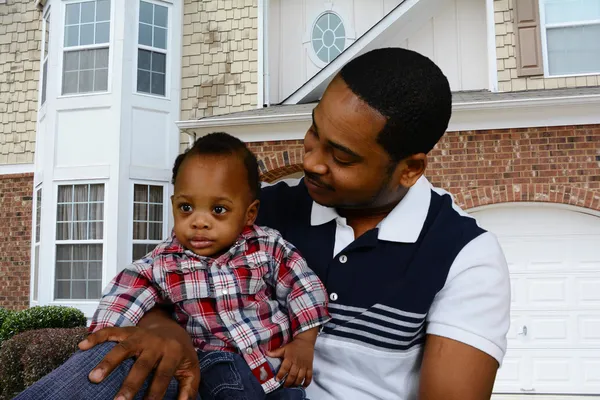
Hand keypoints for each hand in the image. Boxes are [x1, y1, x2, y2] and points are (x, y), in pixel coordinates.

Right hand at [79, 325, 199, 399]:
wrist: (175, 329)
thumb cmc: (181, 356)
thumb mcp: (191, 370)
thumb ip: (188, 389)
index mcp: (173, 352)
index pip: (163, 374)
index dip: (155, 391)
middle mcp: (156, 343)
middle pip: (142, 364)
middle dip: (130, 384)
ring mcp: (141, 335)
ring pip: (123, 348)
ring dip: (108, 362)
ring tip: (93, 377)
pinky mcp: (128, 330)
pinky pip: (111, 331)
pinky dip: (96, 337)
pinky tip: (82, 345)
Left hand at [266, 331, 316, 387]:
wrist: (305, 342)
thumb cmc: (294, 346)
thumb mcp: (284, 348)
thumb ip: (275, 352)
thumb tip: (266, 353)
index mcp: (289, 358)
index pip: (284, 368)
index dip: (281, 375)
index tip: (277, 380)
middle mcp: (297, 363)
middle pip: (292, 375)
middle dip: (288, 383)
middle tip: (284, 387)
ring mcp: (304, 366)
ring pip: (300, 378)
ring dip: (296, 384)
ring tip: (291, 387)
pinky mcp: (310, 367)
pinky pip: (309, 377)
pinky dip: (306, 383)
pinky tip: (302, 387)